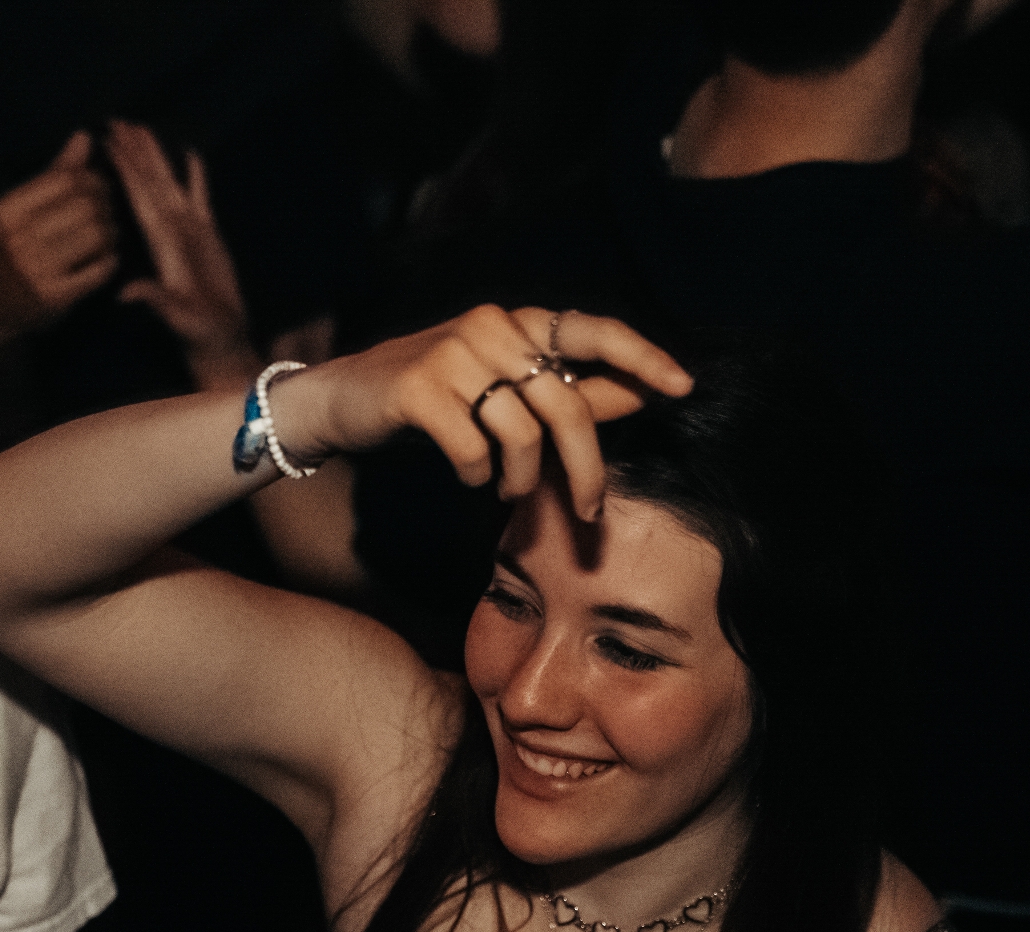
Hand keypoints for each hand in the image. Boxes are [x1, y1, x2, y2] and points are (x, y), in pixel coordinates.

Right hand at [0, 131, 119, 350]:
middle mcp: (19, 237)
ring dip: (112, 234)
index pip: (67, 180)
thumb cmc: (9, 250)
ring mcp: (36, 268)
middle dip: (107, 207)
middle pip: (86, 206)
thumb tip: (84, 137)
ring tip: (108, 237)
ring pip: (97, 235)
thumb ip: (54, 174)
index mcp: (10, 209)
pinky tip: (105, 260)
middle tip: (108, 215)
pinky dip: (110, 262)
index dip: (94, 181)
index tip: (100, 189)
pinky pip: (99, 270)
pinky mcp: (55, 296)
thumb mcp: (21, 210)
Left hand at [101, 120, 256, 382]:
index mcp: (159, 244)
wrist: (219, 340)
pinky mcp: (210, 236)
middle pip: (148, 184)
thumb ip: (153, 299)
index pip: (137, 198)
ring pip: (169, 185)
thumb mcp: (175, 316)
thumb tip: (125, 294)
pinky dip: (196, 176)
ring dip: (156, 158)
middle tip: (117, 120)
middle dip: (133, 153)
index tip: (106, 141)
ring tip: (142, 127)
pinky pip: (200, 198)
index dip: (123, 169)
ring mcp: (189, 231)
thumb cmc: (197, 332)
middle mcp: (170, 232)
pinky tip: (191, 153)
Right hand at [273, 305, 691, 521]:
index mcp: (521, 322)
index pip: (595, 329)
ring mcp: (453, 352)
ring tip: (505, 490)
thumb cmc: (436, 398)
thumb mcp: (507, 391)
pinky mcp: (418, 386)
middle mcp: (492, 325)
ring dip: (520, 479)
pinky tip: (467, 477)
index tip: (684, 386)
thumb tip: (643, 393)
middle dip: (585, 467)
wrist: (345, 399)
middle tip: (591, 511)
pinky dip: (475, 476)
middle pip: (564, 403)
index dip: (642, 355)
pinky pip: (472, 448)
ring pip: (520, 433)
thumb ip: (572, 392)